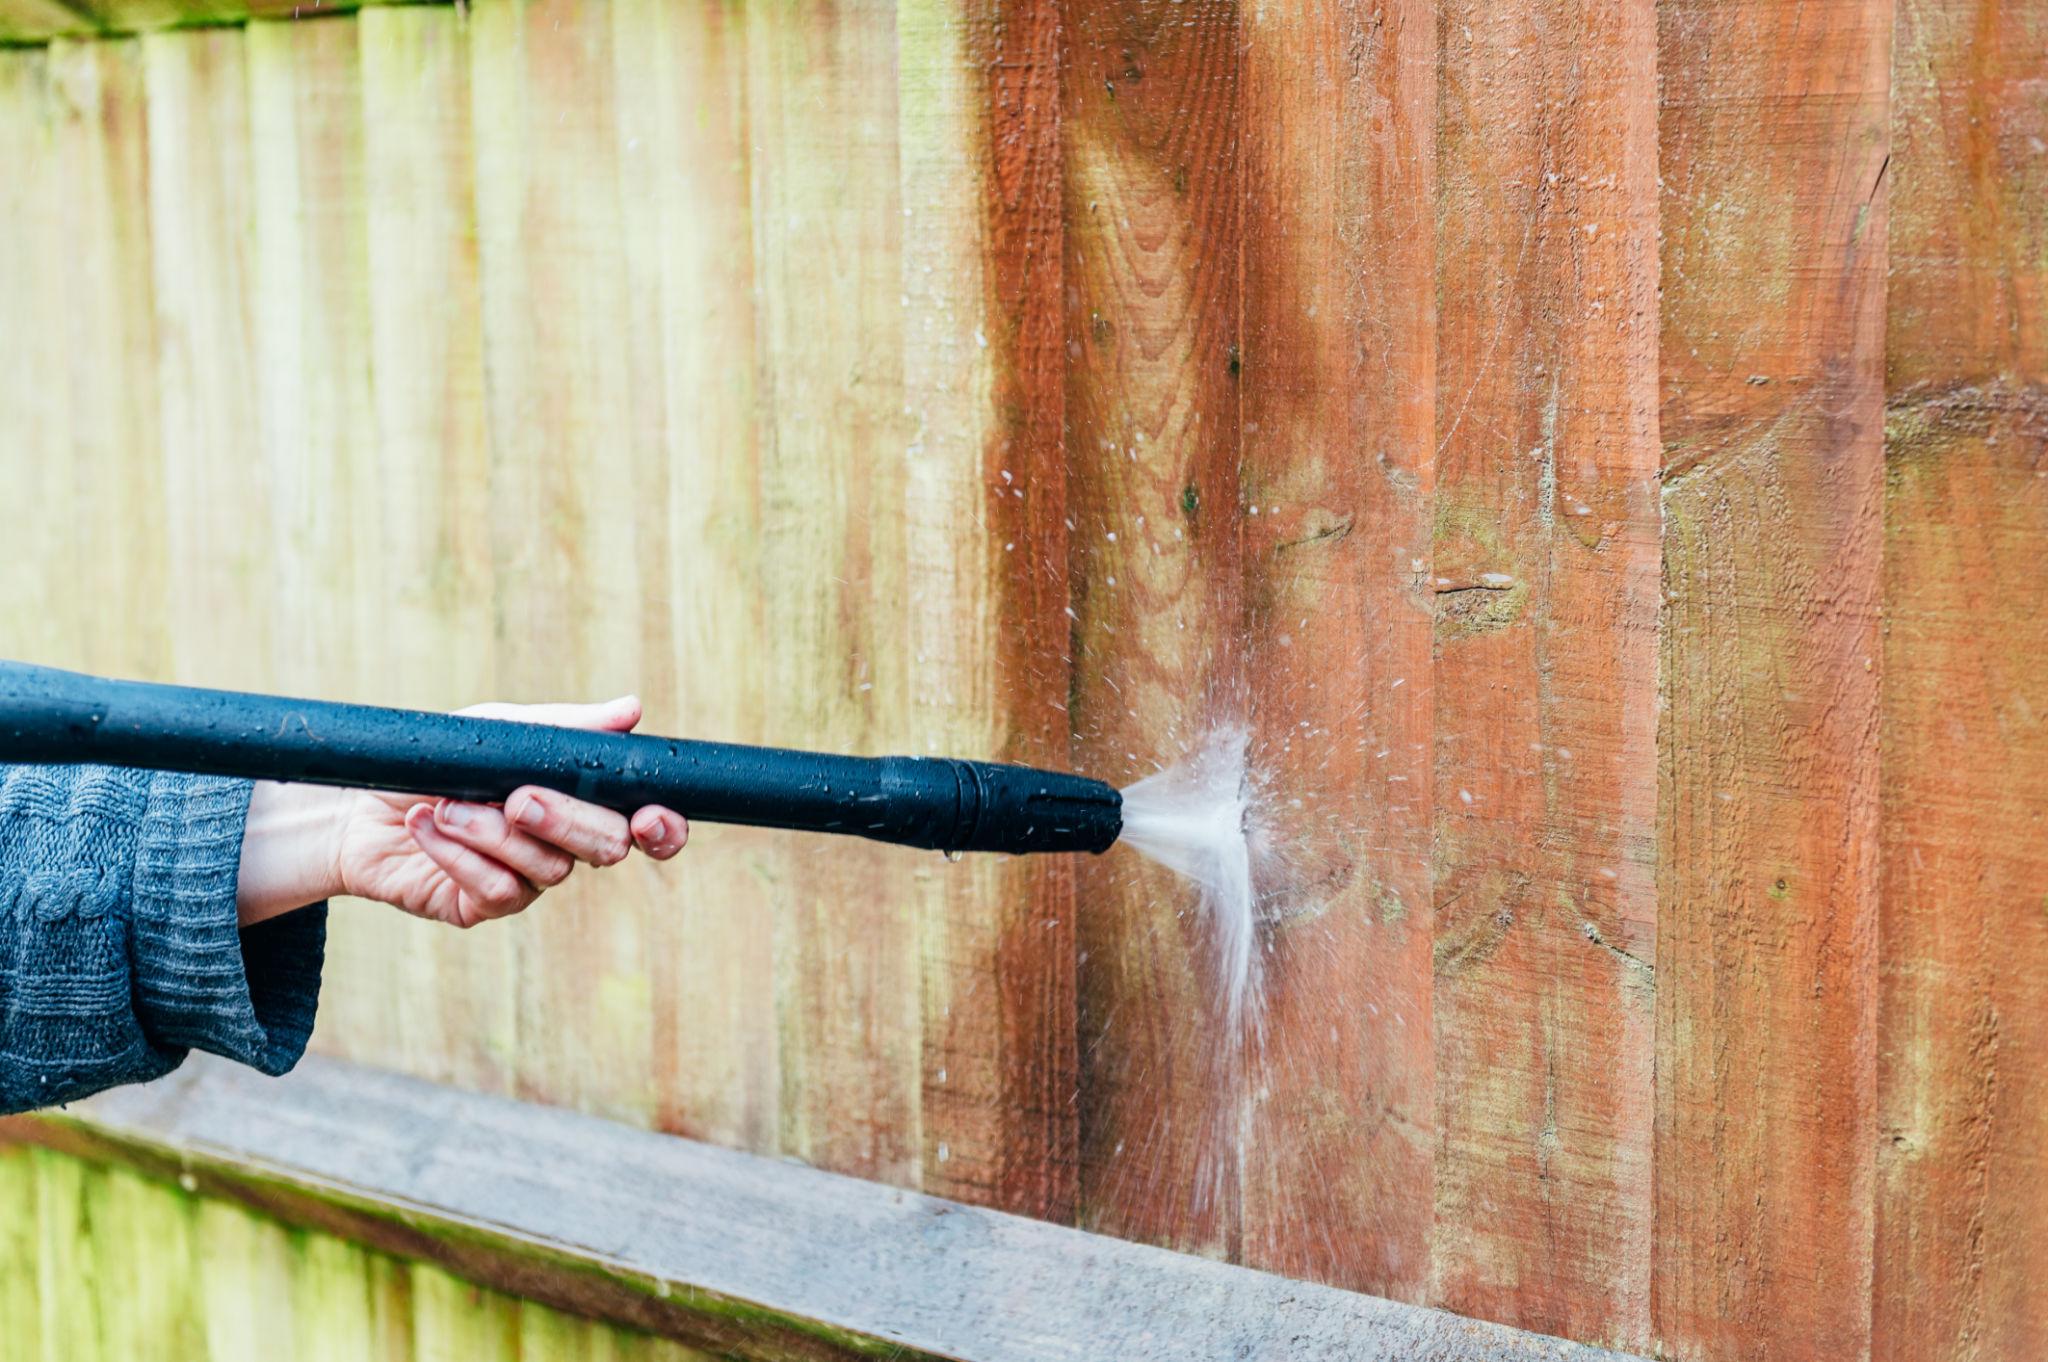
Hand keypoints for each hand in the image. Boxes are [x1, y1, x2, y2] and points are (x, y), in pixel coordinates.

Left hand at [235, 696, 686, 927]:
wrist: (356, 803)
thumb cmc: (439, 761)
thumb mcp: (501, 730)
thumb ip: (567, 728)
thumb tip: (633, 709)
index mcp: (581, 800)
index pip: (647, 826)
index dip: (663, 829)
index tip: (651, 818)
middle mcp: (564, 846)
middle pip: (606, 849)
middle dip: (566, 822)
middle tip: (517, 798)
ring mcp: (527, 880)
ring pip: (549, 870)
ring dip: (493, 833)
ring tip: (444, 807)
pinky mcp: (483, 906)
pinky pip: (498, 889)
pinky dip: (459, 855)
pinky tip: (425, 828)